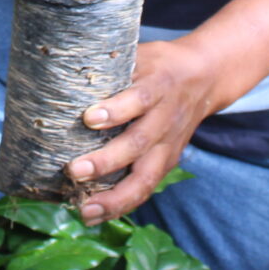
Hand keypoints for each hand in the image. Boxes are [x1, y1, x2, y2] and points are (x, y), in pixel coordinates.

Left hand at [66, 39, 220, 224]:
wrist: (204, 77)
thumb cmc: (158, 64)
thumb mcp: (140, 54)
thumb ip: (111, 66)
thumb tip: (64, 70)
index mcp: (158, 86)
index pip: (139, 99)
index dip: (116, 110)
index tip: (88, 118)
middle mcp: (165, 118)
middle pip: (139, 143)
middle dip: (106, 161)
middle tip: (74, 170)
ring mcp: (169, 144)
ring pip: (147, 176)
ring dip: (116, 197)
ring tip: (86, 210)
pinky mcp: (168, 161)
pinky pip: (147, 187)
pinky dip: (123, 204)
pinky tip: (97, 215)